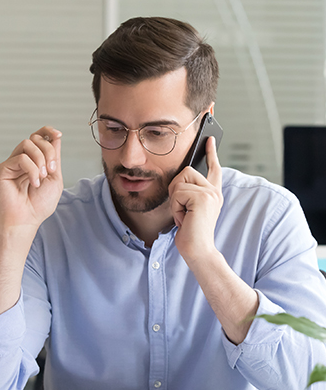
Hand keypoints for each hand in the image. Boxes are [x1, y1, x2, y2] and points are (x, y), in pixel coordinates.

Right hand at [0, 126, 62, 230]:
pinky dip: (32, 169)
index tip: (58, 135)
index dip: (48, 131)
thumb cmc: (39, 205)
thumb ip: (54, 159)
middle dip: (48, 151)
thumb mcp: (55, 179)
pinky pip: (21, 157)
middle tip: (51, 170)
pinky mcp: (3, 168)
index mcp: (36, 162)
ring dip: (40, 159)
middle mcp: (23, 160)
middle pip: (36, 138)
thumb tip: (56, 138)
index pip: (39, 138)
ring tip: (42, 177)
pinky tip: (34, 183)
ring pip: (28, 144)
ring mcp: (12, 164)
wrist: (25, 220)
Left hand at [169, 137, 222, 262]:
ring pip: (179, 182)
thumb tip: (180, 179)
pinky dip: (176, 208)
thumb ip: (188, 193)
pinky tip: (184, 219)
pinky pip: (177, 193)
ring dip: (175, 201)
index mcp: (212, 193)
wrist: (197, 250)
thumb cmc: (191, 232)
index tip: (209, 139)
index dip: (211, 153)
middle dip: (176, 190)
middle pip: (186, 171)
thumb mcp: (189, 209)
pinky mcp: (202, 198)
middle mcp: (214, 191)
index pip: (213, 168)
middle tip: (182, 210)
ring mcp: (210, 193)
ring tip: (184, 215)